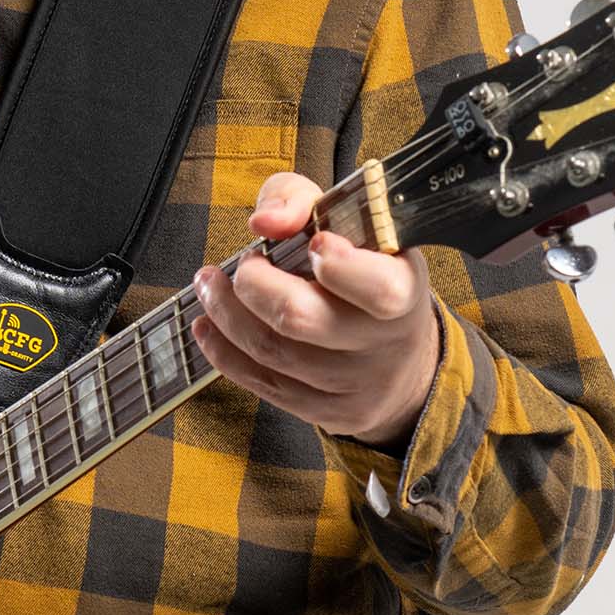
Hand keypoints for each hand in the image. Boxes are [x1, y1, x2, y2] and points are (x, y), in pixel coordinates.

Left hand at [189, 172, 439, 449]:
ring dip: (225, 314)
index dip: (339, 266)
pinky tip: (209, 326)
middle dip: (254, 286)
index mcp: (405, 292)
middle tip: (243, 265)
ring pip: (272, 352)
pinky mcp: (330, 413)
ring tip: (209, 285)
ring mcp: (356, 384)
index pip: (380, 289)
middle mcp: (385, 344)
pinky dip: (225, 351)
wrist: (401, 357)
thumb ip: (301, 201)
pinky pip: (264, 385)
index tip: (313, 243)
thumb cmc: (366, 273)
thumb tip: (265, 222)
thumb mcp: (350, 223)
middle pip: (300, 319)